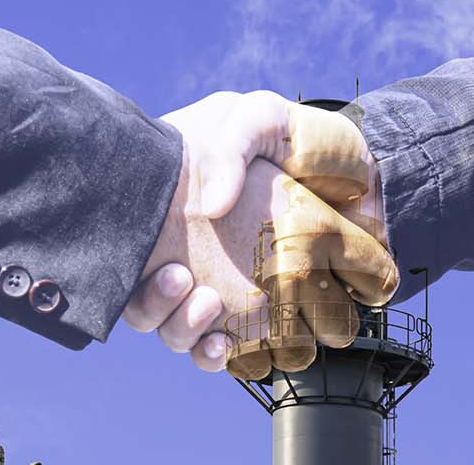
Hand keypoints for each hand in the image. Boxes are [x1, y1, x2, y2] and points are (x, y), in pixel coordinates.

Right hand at [126, 92, 388, 373]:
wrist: (344, 160)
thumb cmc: (290, 137)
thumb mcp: (256, 118)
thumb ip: (232, 147)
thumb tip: (212, 206)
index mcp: (171, 212)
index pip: (130, 253)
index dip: (129, 271)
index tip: (161, 261)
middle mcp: (184, 255)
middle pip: (144, 303)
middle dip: (153, 304)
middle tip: (182, 279)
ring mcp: (216, 285)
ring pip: (176, 331)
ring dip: (184, 330)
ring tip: (211, 306)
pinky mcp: (254, 311)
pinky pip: (222, 348)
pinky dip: (218, 354)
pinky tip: (230, 343)